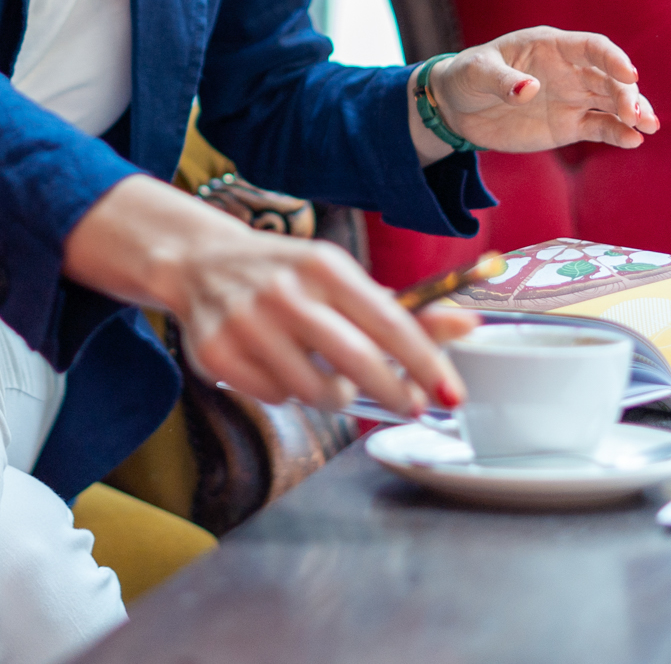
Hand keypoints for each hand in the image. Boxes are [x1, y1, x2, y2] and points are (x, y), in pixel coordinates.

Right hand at [63, 176, 476, 415]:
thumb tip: (470, 326)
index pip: (389, 320)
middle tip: (412, 406)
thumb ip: (404, 309)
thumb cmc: (290, 275)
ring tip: (332, 380)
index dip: (425, 362)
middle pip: (356, 362)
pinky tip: (282, 370)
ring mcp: (246, 321)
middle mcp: (284, 290)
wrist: (200, 263)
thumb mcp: (342, 280)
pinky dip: (288, 394)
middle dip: (394, 393)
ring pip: (316, 391)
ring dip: (336, 396)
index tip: (452, 393)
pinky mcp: (217, 353)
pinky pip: (275, 398)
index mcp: (324, 265)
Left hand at [410, 27, 658, 161]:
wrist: (457, 108)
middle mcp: (569, 70)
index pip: (591, 47)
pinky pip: (600, 128)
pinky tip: (634, 141)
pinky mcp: (569, 125)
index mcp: (550, 46)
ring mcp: (572, 98)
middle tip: (637, 114)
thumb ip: (501, 80)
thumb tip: (530, 90)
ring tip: (648, 127)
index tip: (629, 74)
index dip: (612, 58)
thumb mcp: (475, 73)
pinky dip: (618, 133)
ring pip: (612, 102)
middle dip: (627, 93)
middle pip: (609, 78)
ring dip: (633, 112)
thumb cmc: (466, 77)